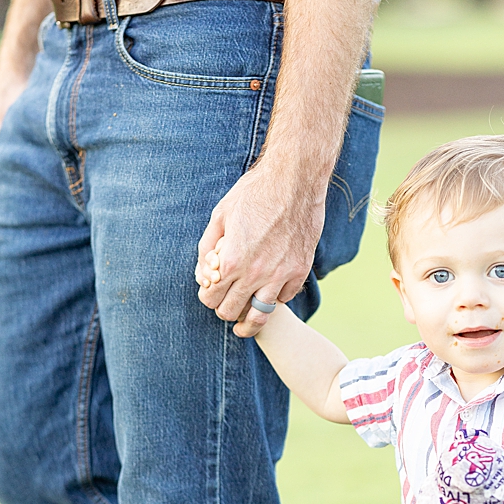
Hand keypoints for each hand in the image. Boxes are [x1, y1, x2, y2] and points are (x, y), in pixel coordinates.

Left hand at [196, 162, 326, 337]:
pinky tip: (268, 291)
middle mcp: (255, 274)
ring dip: (247, 318)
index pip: (210, 298)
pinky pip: (284, 299)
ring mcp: (280, 275)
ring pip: (259, 316)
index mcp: (231, 261)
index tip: (209, 290)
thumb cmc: (252, 194)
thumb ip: (207, 250)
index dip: (206, 296)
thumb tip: (203, 276)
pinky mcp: (300, 271)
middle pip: (231, 311)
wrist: (294, 180)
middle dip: (223, 308)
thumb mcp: (219, 217)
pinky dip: (274, 298)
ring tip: (242, 322)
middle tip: (224, 301)